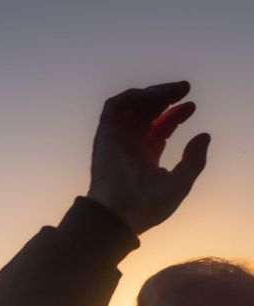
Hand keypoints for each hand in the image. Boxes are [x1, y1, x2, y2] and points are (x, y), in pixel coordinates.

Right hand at [86, 81, 209, 234]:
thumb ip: (194, 159)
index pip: (160, 129)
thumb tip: (204, 135)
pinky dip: (132, 96)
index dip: (176, 115)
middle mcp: (131, 146)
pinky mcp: (105, 134)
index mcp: (146, 157)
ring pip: (132, 106)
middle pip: (148, 114)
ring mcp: (117, 138)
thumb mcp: (181, 182)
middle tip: (185, 88)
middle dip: (166, 98)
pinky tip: (152, 96)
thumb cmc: (149, 206)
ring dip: (152, 94)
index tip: (191, 106)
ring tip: (172, 90)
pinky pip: (114, 106)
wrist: (121, 213)